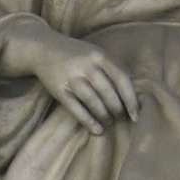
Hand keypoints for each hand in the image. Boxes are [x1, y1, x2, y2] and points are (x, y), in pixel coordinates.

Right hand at [7, 23, 137, 134]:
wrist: (43, 49)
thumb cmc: (77, 55)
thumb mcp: (95, 54)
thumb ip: (112, 69)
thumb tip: (132, 96)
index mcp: (100, 56)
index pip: (121, 79)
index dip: (131, 99)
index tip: (136, 115)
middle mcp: (86, 66)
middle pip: (108, 93)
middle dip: (117, 110)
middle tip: (121, 118)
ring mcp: (72, 77)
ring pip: (94, 102)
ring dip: (104, 116)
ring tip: (109, 122)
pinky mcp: (59, 90)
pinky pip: (76, 109)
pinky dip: (88, 121)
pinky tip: (97, 130)